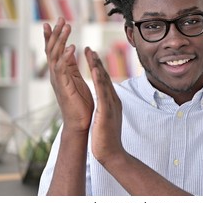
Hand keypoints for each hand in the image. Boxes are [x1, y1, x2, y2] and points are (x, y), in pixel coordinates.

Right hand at [43, 17, 93, 132]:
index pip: (54, 50)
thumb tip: (71, 52)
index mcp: (60, 72)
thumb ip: (71, 65)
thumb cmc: (79, 103)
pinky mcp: (63, 87)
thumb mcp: (76, 79)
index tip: (54, 21)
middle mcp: (55, 74)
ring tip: (66, 26)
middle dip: (55, 32)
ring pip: (55, 55)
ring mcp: (57, 80)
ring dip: (60, 40)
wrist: (80, 123)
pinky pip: (61, 69)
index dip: (53, 36)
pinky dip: (65, 57)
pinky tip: (72, 47)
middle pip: (52, 49)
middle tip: (60, 17)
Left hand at [85, 47, 124, 164]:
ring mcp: (111, 105)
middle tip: (90, 48)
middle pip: (104, 77)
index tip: (91, 57)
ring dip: (98, 66)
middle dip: (97, 62)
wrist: (113, 154)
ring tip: (91, 53)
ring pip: (104, 82)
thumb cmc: (106, 139)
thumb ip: (106, 109)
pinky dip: (100, 80)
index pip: (104, 82)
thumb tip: (103, 104)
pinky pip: (103, 93)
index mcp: (111, 102)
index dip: (98, 68)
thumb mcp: (106, 119)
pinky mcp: (107, 111)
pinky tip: (96, 71)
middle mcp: (113, 100)